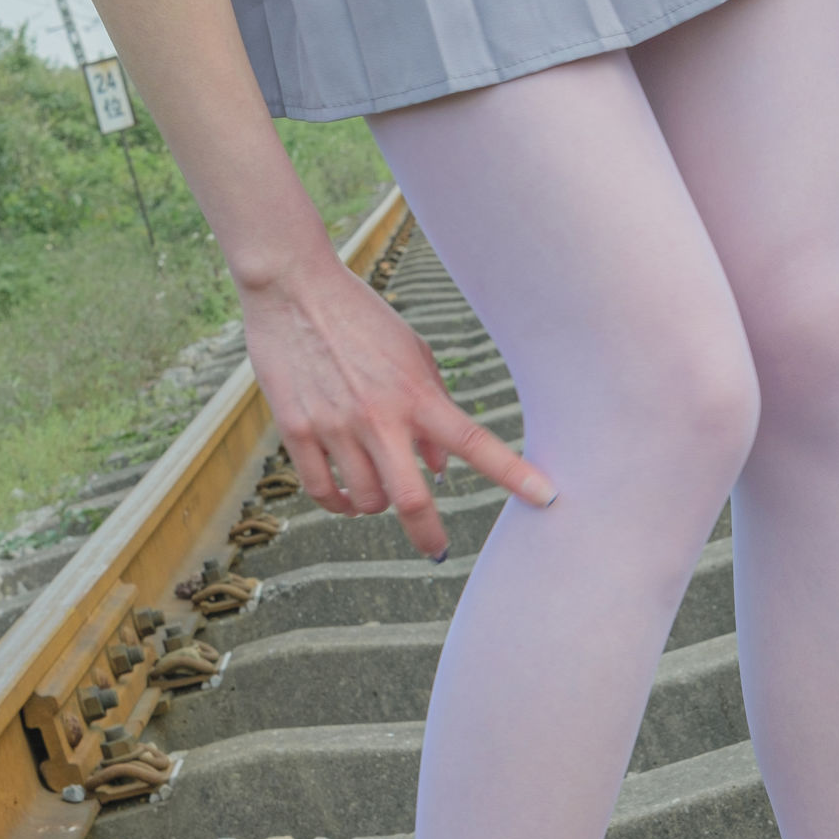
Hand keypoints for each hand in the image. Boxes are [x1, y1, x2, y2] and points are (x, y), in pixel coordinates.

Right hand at [241, 264, 551, 557]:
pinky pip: (322, 490)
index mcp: (417, 394)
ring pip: (365, 500)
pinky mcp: (297, 430)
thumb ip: (431, 409)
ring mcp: (335, 427)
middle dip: (429, 535)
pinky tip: (345, 498)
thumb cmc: (360, 317)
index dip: (513, 475)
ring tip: (378, 492)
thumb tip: (438, 467)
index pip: (475, 442)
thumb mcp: (412, 354)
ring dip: (377, 505)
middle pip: (411, 499)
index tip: (546, 498)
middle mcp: (379, 416)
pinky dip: (338, 503)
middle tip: (437, 549)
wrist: (293, 289)